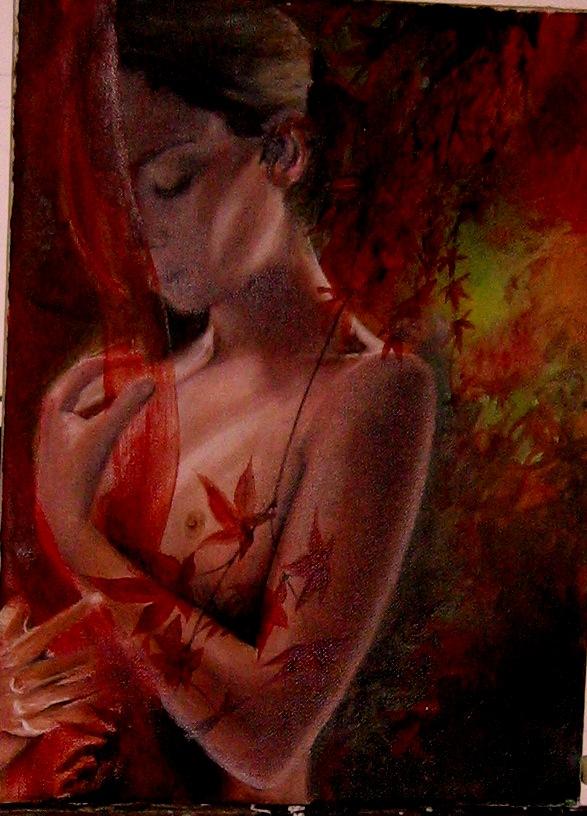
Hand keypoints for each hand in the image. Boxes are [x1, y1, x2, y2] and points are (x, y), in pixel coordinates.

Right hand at [0, 595, 104, 767]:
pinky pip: (62, 715)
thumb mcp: (3, 643)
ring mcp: (28, 701)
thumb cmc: (1, 665)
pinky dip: (82, 708)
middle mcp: (22, 678)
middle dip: (79, 659)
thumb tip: (20, 601)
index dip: (72, 615)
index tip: (96, 599)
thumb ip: (12, 621)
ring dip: (86, 683)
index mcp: (17, 654)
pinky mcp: (34, 721)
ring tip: (109, 673)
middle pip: (54, 667)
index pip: (46, 632)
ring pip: (61, 692)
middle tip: (104, 648)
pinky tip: (102, 697)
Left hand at [35, 354, 154, 563]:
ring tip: (133, 386)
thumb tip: (152, 380)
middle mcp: (55, 414)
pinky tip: (122, 416)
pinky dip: (107, 410)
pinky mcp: (68, 446)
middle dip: (111, 372)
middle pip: (85, 382)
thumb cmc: (77, 474)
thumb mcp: (104, 435)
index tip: (139, 357)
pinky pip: (90, 417)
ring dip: (110, 391)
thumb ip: (127, 406)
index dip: (113, 359)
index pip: (85, 369)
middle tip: (136, 363)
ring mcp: (60, 430)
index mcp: (56, 405)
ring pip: (88, 400)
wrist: (62, 514)